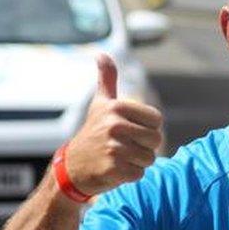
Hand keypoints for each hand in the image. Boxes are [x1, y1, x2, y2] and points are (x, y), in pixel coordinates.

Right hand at [64, 54, 163, 195]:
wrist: (72, 167)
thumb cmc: (93, 132)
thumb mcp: (100, 104)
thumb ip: (107, 79)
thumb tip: (101, 54)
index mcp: (116, 107)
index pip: (156, 120)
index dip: (147, 128)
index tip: (129, 131)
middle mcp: (114, 125)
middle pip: (156, 140)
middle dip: (144, 147)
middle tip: (124, 147)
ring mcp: (113, 148)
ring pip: (149, 158)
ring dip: (138, 162)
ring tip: (119, 158)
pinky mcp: (114, 169)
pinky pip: (139, 173)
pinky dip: (130, 175)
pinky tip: (114, 170)